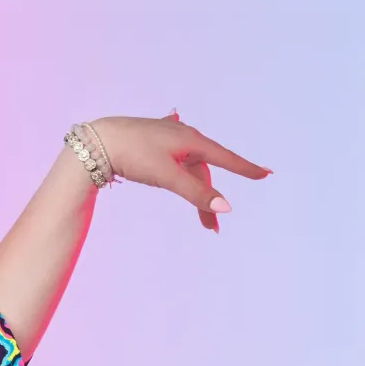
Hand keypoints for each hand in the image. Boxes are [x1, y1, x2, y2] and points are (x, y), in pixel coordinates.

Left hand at [87, 111, 271, 230]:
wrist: (99, 142)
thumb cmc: (134, 155)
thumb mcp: (167, 177)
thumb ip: (196, 193)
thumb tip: (226, 208)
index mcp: (191, 139)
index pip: (226, 158)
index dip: (245, 169)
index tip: (265, 175)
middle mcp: (184, 135)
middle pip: (205, 171)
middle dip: (210, 199)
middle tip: (213, 230)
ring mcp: (168, 139)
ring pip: (190, 169)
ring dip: (196, 192)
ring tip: (200, 221)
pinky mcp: (153, 144)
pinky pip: (177, 164)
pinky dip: (183, 178)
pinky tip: (181, 169)